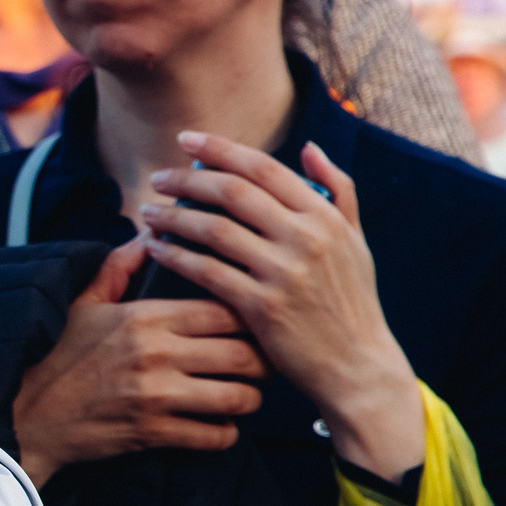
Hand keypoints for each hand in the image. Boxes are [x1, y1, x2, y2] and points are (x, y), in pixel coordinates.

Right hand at [11, 237, 268, 484]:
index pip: (225, 308)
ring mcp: (156, 396)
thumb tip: (147, 237)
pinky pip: (215, 436)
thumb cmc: (54, 355)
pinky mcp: (153, 433)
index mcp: (145, 316)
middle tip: (263, 360)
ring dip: (248, 397)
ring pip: (239, 397)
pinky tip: (215, 424)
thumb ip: (118, 267)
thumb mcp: (81, 303)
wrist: (24, 412)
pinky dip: (224, 433)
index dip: (249, 314)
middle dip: (263, 360)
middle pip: (245, 354)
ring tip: (242, 392)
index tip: (252, 320)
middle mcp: (157, 354)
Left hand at [140, 132, 422, 479]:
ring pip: (213, 229)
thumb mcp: (355, 242)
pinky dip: (174, 256)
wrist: (358, 366)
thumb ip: (337, 191)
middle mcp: (305, 238)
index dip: (220, 148)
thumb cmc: (351, 301)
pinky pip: (206, 271)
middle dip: (187, 179)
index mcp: (324, 216)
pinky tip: (153, 249)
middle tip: (156, 178)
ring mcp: (283, 272)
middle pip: (232, 192)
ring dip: (172, 217)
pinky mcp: (261, 306)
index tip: (186, 139)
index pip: (263, 168)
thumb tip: (309, 147)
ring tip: (147, 212)